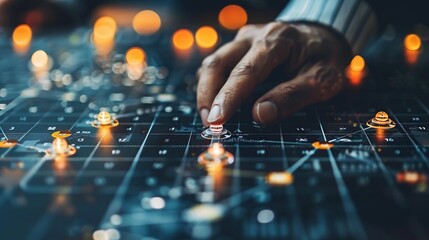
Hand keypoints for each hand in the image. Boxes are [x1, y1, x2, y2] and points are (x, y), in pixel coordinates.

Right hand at [197, 21, 351, 125]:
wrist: (321, 37)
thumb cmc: (322, 60)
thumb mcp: (322, 80)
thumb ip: (293, 96)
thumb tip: (260, 115)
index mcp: (277, 40)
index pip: (247, 70)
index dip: (229, 96)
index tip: (218, 120)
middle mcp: (254, 36)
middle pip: (219, 63)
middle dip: (209, 96)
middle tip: (210, 124)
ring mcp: (243, 40)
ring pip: (213, 63)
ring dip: (206, 91)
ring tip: (209, 117)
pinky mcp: (238, 48)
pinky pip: (217, 65)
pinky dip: (211, 85)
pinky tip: (214, 103)